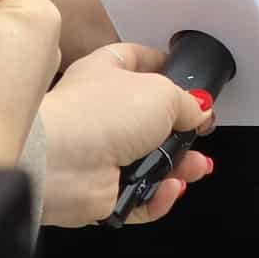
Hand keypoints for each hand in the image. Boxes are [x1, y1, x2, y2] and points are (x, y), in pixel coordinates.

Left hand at [35, 42, 213, 226]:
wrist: (59, 165)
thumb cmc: (97, 115)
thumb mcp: (162, 92)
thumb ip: (187, 101)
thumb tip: (199, 111)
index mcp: (107, 72)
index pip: (139, 60)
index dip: (166, 68)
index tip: (191, 82)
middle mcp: (103, 112)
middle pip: (152, 120)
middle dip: (182, 132)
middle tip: (199, 136)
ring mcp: (101, 153)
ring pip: (151, 161)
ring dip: (178, 167)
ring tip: (195, 168)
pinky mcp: (102, 190)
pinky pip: (140, 195)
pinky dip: (157, 197)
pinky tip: (168, 188)